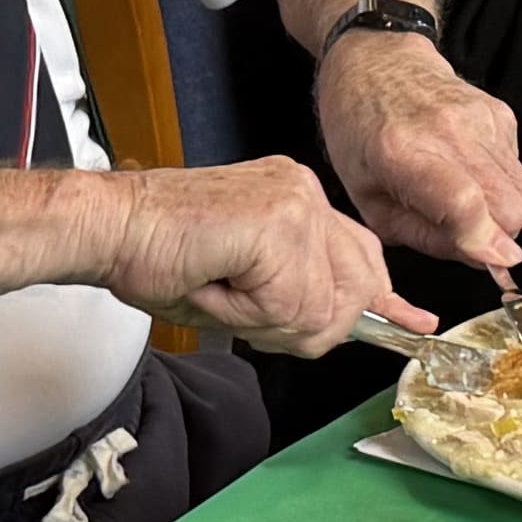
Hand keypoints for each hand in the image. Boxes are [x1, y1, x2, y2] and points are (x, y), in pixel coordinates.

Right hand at [104, 149, 422, 353]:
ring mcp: (296, 204)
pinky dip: (246, 314)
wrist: (109, 228)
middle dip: (306, 328)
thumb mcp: (243, 283)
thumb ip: (297, 296)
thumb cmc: (157, 253)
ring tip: (220, 290)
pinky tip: (215, 283)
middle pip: (354, 292)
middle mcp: (305, 193)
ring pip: (320, 308)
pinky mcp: (278, 224)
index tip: (413, 324)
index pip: (364, 255)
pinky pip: (287, 305)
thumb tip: (341, 327)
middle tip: (245, 312)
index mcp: (298, 200)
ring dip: (265, 322)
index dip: (383, 299)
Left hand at [315, 32, 521, 277]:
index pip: (463, 200)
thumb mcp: (369, 201)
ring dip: (502, 210)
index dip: (486, 239)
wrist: (376, 61)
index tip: (497, 262)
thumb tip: (480, 257)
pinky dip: (499, 182)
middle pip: (511, 204)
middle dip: (500, 234)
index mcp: (401, 152)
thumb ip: (425, 236)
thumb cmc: (360, 131)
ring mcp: (481, 117)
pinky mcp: (501, 113)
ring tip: (461, 197)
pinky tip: (466, 167)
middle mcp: (448, 130)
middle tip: (467, 231)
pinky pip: (519, 170)